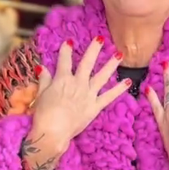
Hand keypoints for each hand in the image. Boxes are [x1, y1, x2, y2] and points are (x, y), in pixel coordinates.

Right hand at [23, 39, 128, 169]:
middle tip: (101, 38)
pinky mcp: (95, 106)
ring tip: (119, 54)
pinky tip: (127, 82)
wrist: (53, 131)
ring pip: (102, 76)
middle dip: (94, 49)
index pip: (64, 60)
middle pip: (87, 62)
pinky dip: (119, 89)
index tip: (69, 42)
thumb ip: (44, 80)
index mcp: (62, 79)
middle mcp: (78, 83)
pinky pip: (109, 96)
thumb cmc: (43, 114)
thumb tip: (42, 68)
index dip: (66, 50)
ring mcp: (88, 94)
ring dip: (111, 64)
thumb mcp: (41, 94)